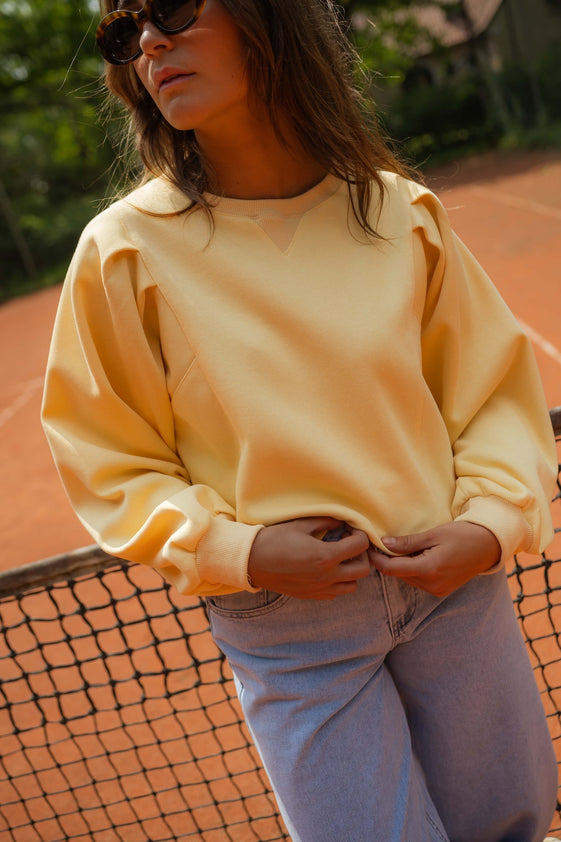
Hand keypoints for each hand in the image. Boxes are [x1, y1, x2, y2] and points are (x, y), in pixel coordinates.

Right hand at [247, 517, 370, 599]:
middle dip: (362, 555)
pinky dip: (338, 582)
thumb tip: (342, 521)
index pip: (360, 546)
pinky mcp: (311, 595)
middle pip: (363, 570)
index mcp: (326, 556)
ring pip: (352, 586)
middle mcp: (327, 576)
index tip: (351, 529)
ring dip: (351, 571)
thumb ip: (327, 522)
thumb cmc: (275, 539)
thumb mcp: (302, 524)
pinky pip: (335, 592)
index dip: (360, 534)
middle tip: (350, 543)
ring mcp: (319, 589)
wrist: (252, 561)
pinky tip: (326, 569)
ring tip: (340, 558)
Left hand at [368, 521, 500, 597]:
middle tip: (381, 543)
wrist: (488, 546)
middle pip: (398, 574)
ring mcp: (437, 590)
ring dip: (400, 565)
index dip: (376, 559)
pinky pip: (418, 581)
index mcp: (429, 570)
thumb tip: (384, 544)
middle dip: (388, 560)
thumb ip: (407, 543)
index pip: (391, 569)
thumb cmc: (462, 535)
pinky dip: (412, 569)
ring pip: (407, 578)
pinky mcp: (441, 591)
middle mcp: (432, 585)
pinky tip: (416, 556)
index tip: (368, 547)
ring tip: (400, 547)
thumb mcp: (433, 534)